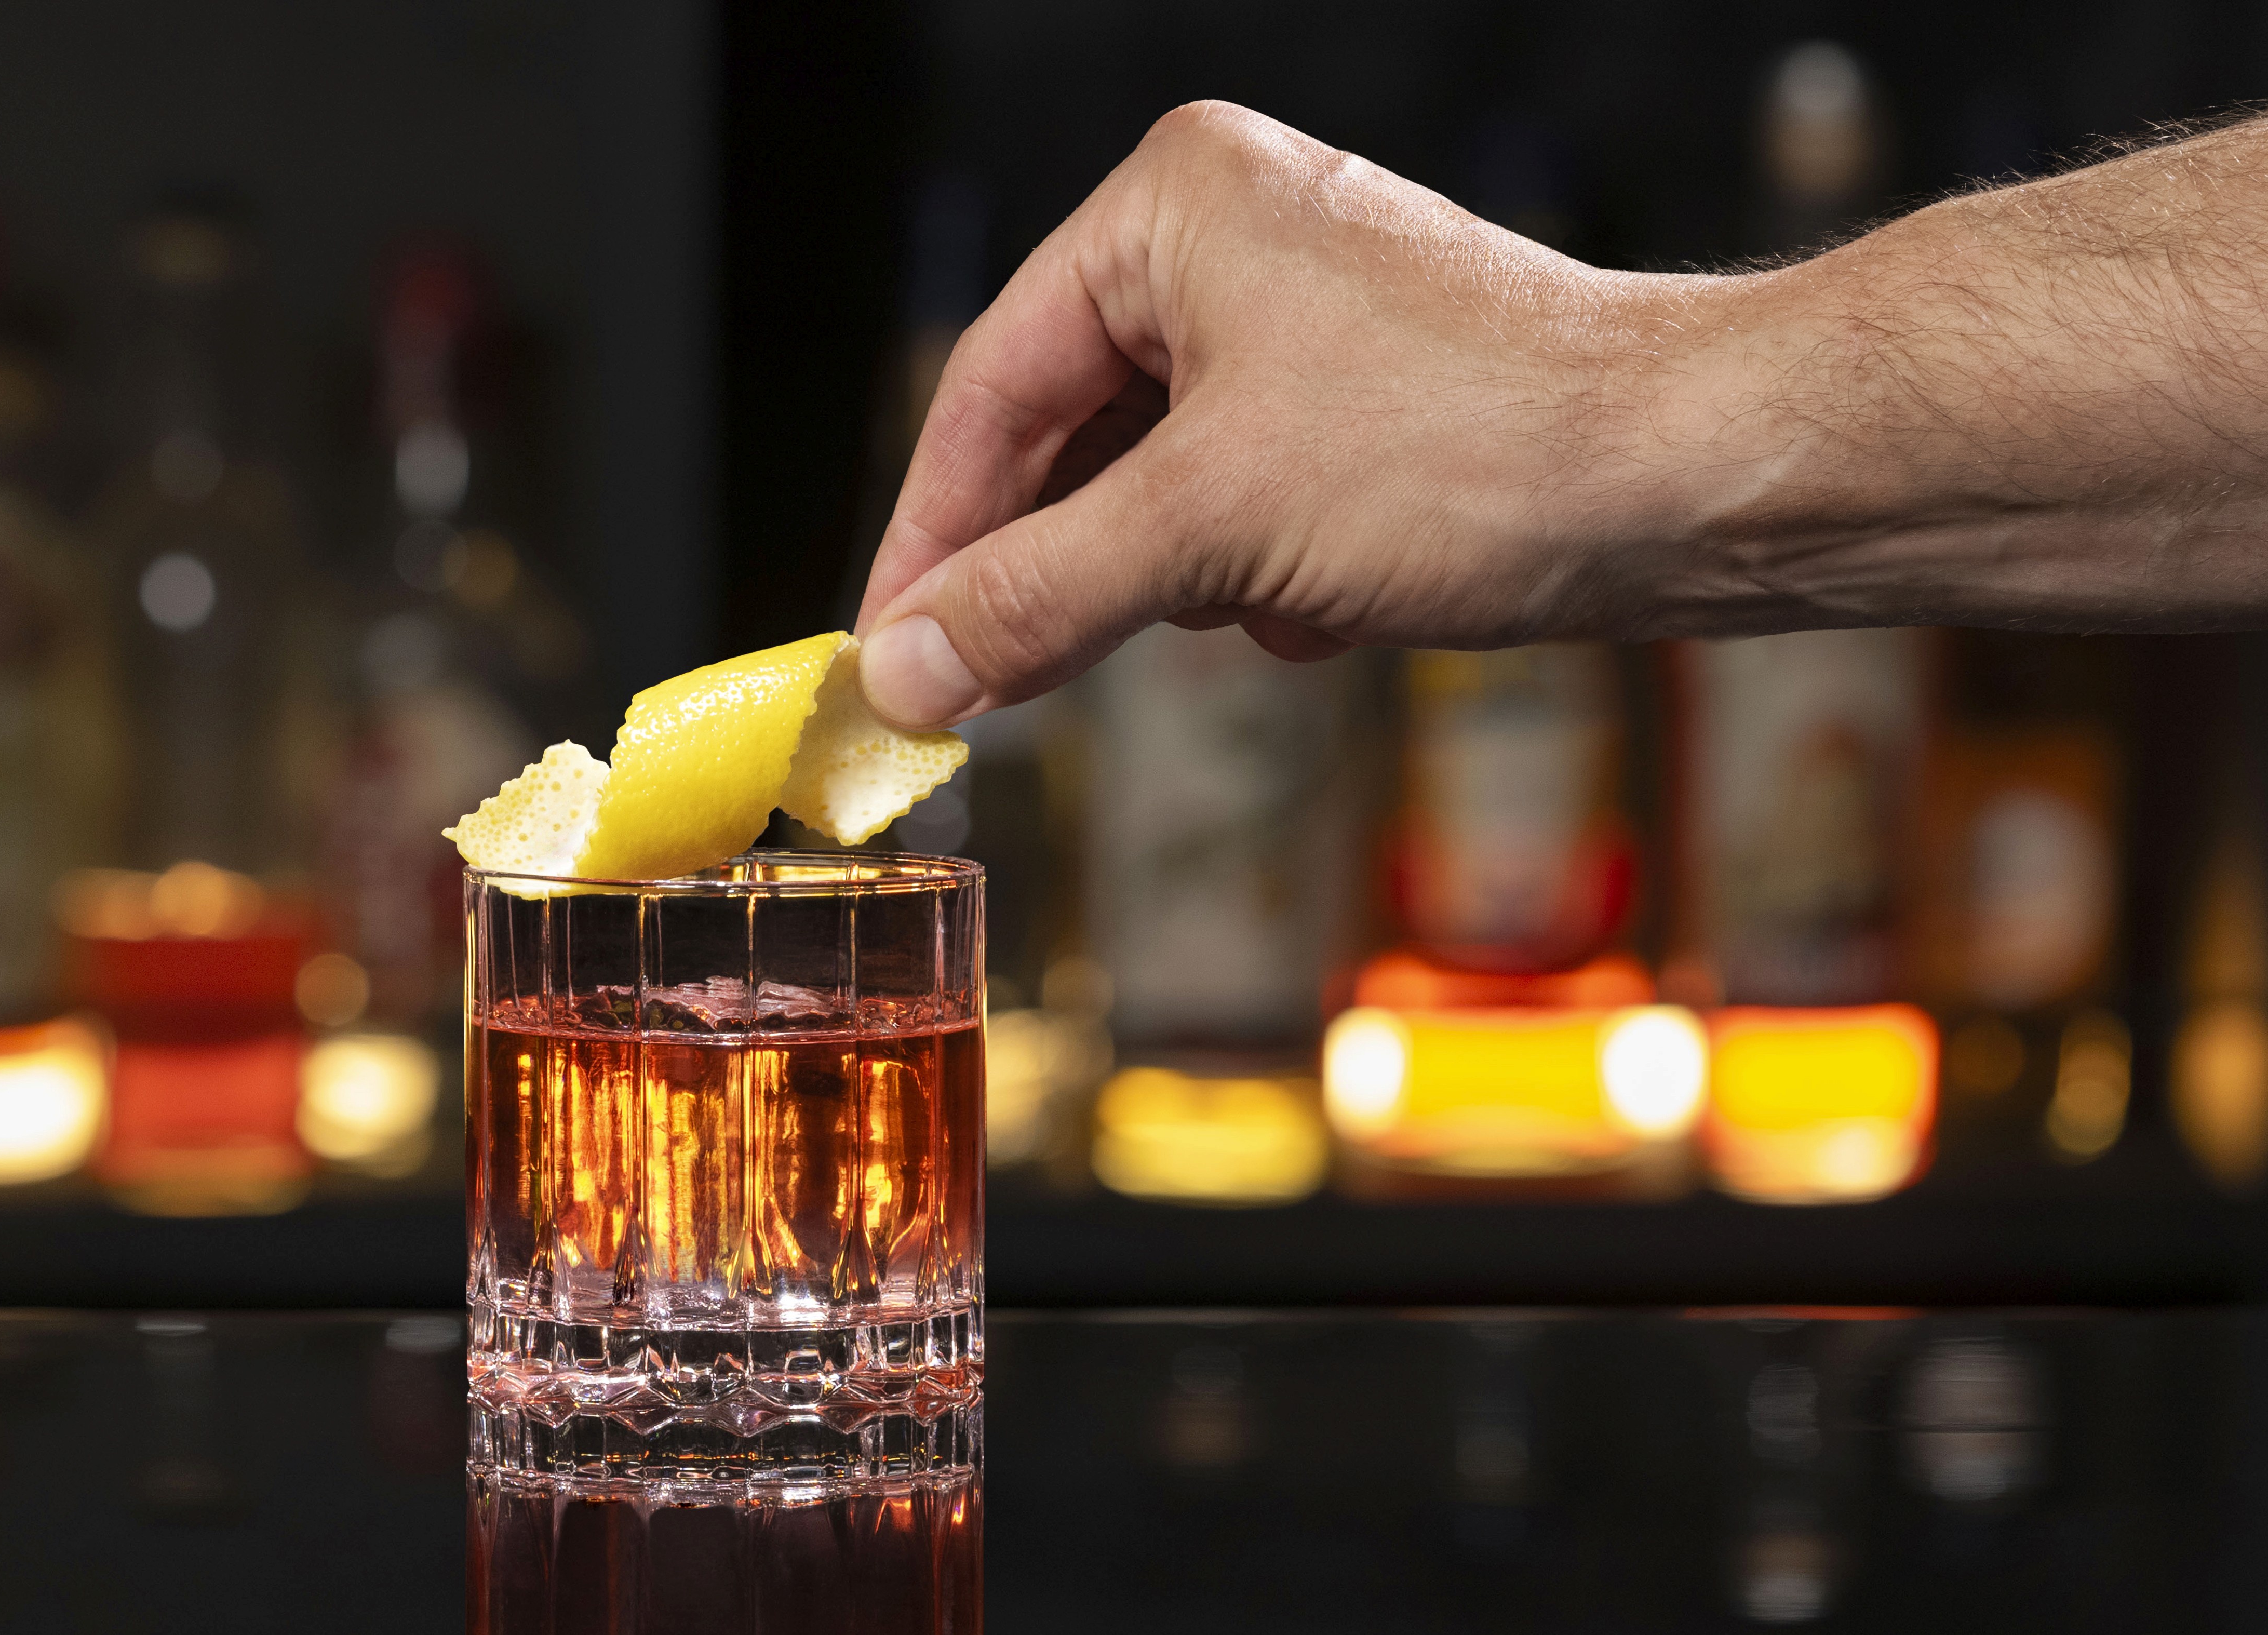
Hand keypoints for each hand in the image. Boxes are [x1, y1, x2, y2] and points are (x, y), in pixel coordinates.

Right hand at [853, 100, 1743, 728]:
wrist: (1701, 481)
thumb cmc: (1482, 447)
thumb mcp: (1209, 530)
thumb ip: (1032, 598)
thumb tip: (900, 671)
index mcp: (1175, 206)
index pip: (990, 386)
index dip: (931, 533)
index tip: (887, 651)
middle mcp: (1234, 242)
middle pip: (1065, 438)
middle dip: (1072, 563)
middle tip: (998, 681)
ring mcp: (1305, 324)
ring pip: (1155, 490)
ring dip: (1185, 580)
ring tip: (1256, 602)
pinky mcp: (1366, 409)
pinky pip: (1243, 511)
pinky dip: (1263, 579)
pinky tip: (1329, 603)